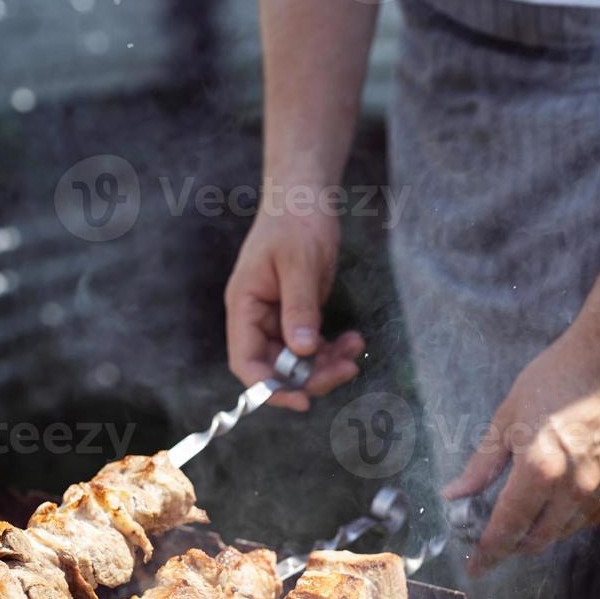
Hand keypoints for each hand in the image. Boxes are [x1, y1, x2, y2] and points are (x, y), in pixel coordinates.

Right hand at [225, 207, 364, 410]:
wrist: (305, 197)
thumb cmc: (296, 221)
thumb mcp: (299, 263)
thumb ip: (299, 307)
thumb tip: (302, 350)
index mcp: (244, 307)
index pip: (247, 362)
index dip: (269, 389)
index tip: (302, 400)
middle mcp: (257, 319)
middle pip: (276, 368)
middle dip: (310, 377)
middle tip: (345, 370)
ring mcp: (277, 319)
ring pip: (298, 362)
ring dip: (326, 365)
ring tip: (355, 352)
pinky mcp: (298, 316)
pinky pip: (312, 347)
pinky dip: (333, 350)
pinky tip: (353, 341)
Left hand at [443, 323, 599, 575]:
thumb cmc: (556, 379)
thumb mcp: (508, 418)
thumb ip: (482, 463)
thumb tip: (454, 494)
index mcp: (539, 470)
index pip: (506, 529)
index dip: (487, 553)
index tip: (473, 568)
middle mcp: (574, 487)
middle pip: (537, 540)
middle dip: (511, 547)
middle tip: (491, 542)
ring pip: (565, 532)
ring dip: (539, 535)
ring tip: (519, 524)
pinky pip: (590, 518)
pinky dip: (567, 521)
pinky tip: (553, 508)